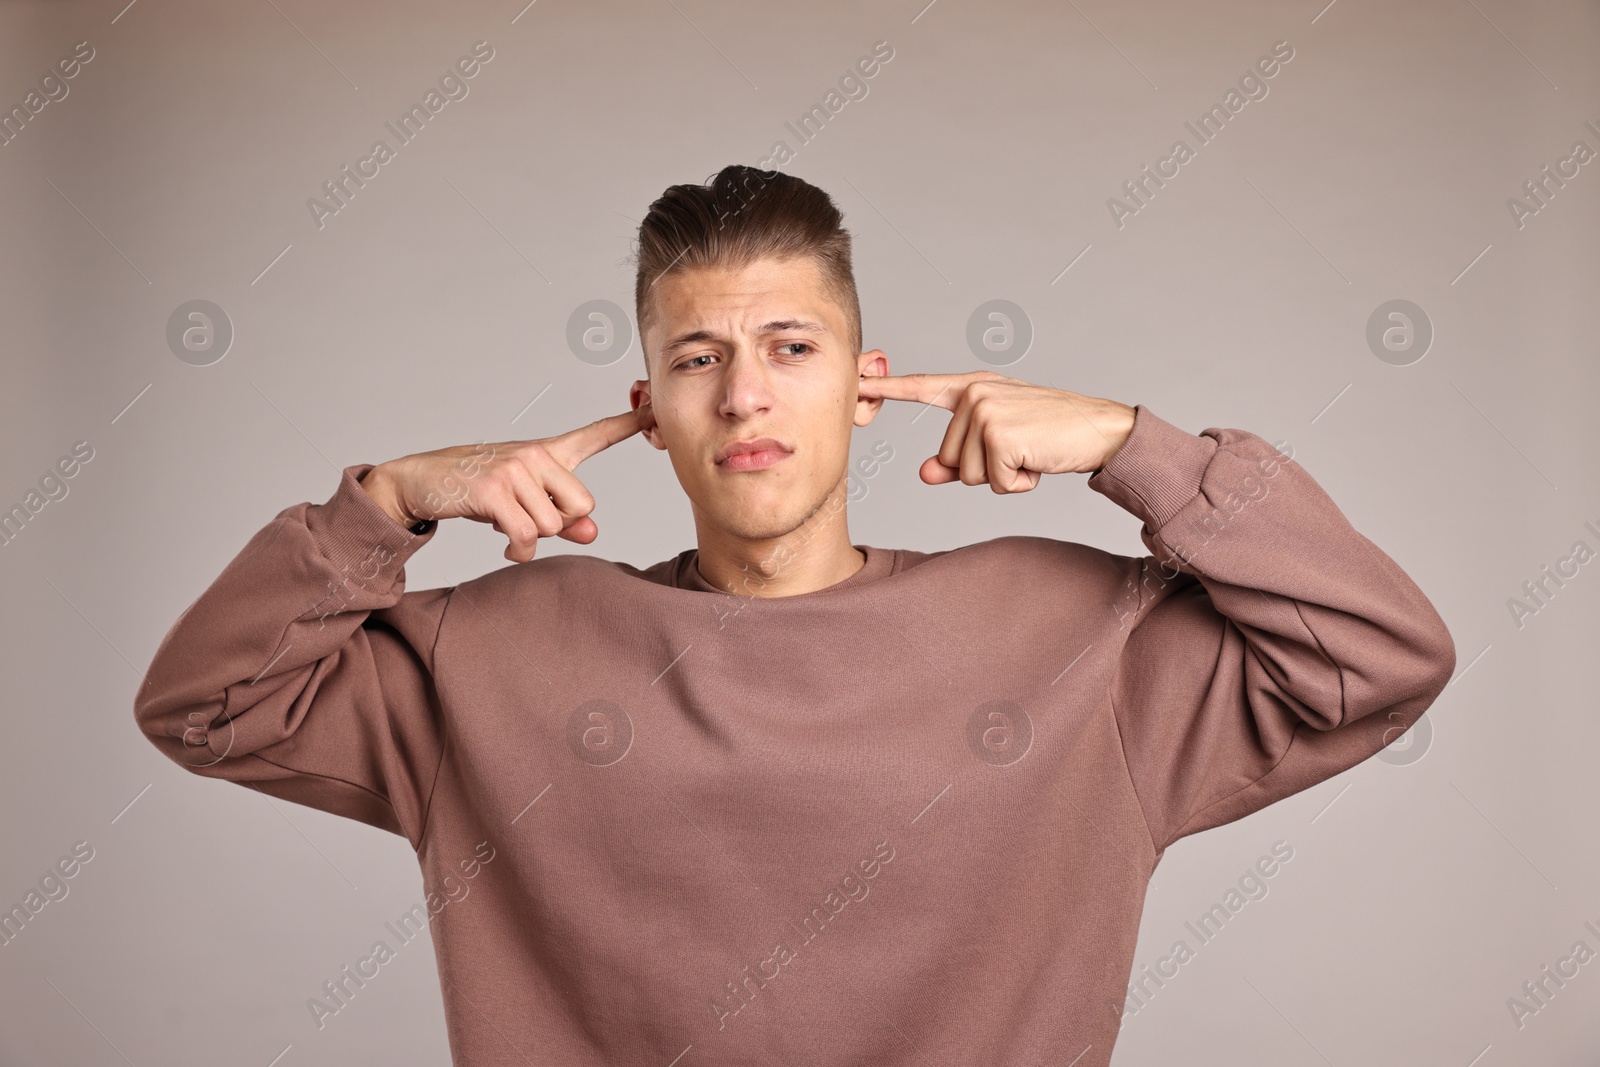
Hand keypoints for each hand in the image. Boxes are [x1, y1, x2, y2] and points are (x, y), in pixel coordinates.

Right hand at [360, 404, 651, 561]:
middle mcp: (535, 455)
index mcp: (547, 452)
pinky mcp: (493, 491)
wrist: (420, 481)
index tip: (654, 412)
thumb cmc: (478, 489)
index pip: (594, 435)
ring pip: (553, 525)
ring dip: (533, 539)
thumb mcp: (525, 501)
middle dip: (561, 524)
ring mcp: (514, 470)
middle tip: (530, 519)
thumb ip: (564, 517)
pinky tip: (506, 544)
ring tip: (510, 527)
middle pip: (583, 505)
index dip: (628, 425)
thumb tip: (592, 534)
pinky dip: (519, 550)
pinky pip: (527, 536)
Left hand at [856, 370, 1134, 493]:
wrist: (1101, 430)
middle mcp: (974, 394)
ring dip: (1001, 477)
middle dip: (985, 469)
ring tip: (1029, 453)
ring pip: (966, 475)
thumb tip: (924, 472)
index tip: (855, 384)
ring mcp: (985, 412)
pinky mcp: (999, 436)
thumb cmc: (1050, 434)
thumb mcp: (1000, 444)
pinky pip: (992, 483)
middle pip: (949, 460)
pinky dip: (1017, 484)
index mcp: (972, 388)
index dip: (885, 389)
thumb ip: (957, 459)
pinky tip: (1036, 462)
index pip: (921, 388)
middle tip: (1020, 450)